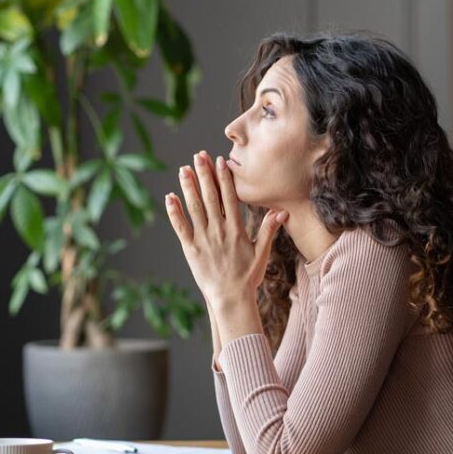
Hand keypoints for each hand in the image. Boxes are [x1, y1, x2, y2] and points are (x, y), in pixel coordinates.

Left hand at [164, 150, 288, 306]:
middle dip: (204, 174)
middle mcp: (219, 231)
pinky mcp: (191, 249)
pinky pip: (181, 227)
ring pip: (194, 208)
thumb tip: (282, 211)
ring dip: (188, 187)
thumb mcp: (262, 253)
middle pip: (210, 197)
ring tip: (184, 169)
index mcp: (236, 230)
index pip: (230, 198)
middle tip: (199, 155)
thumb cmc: (248, 277)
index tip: (221, 161)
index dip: (224, 178)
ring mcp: (203, 239)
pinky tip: (170, 197)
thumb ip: (269, 230)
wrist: (231, 298)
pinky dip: (174, 212)